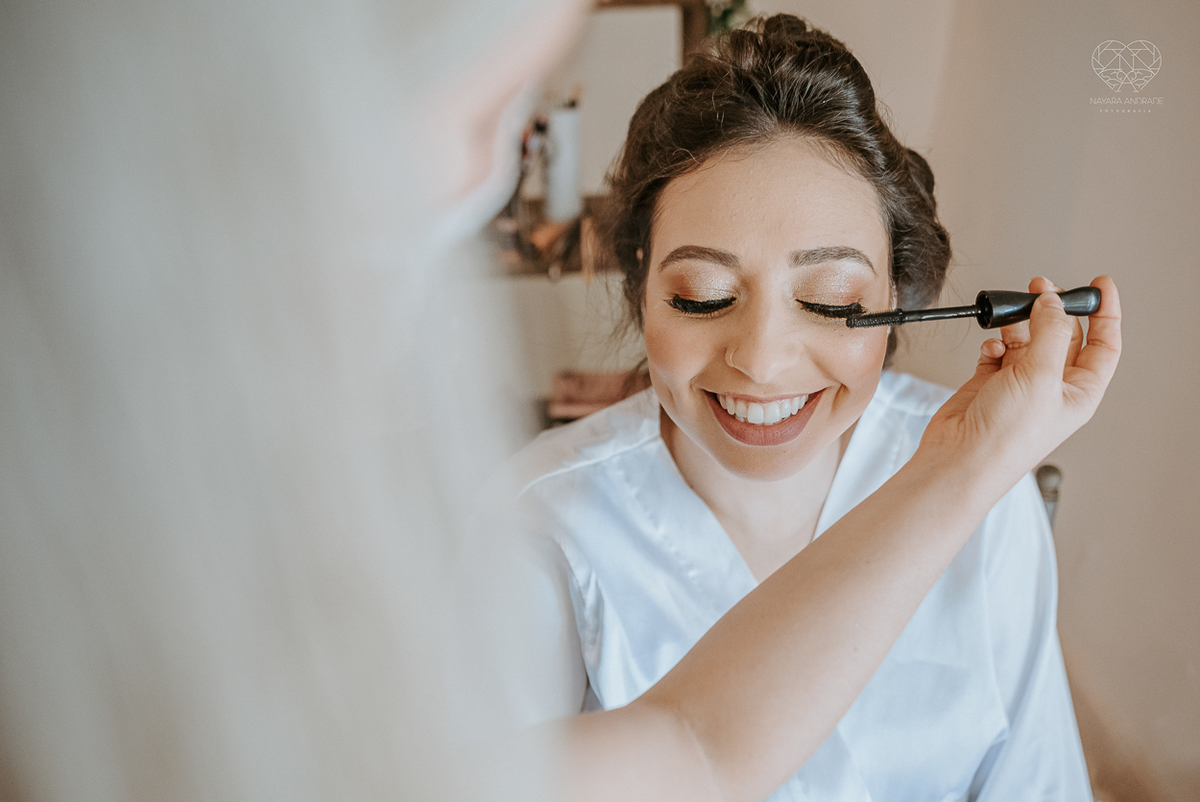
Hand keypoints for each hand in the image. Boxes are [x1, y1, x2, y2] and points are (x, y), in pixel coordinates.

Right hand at [920, 276, 1120, 490]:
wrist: (960, 459)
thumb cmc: (1005, 440)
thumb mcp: (1040, 377)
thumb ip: (1048, 332)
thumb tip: (1051, 302)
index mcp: (1079, 392)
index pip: (1104, 345)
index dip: (1106, 313)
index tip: (1100, 285)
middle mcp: (1052, 388)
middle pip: (1062, 336)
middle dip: (1052, 311)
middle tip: (1041, 289)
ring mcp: (1020, 385)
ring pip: (1026, 340)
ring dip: (1018, 327)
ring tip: (1008, 320)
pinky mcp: (989, 384)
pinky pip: (997, 352)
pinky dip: (993, 345)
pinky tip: (990, 348)